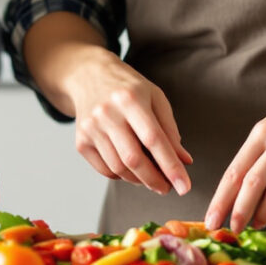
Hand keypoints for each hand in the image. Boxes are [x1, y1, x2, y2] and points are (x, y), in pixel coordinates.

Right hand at [64, 51, 192, 197]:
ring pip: (118, 168)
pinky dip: (122, 176)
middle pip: (133, 158)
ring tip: (152, 178)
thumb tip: (184, 161)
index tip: (184, 186)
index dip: (171, 166)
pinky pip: (104, 170)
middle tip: (168, 188)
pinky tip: (132, 171)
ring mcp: (91, 127)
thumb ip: (169, 129)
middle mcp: (107, 113)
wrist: (89, 75)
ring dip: (139, 180)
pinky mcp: (81, 140)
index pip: (154, 139)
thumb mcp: (155, 98)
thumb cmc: (129, 88)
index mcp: (131, 98)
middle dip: (155, 180)